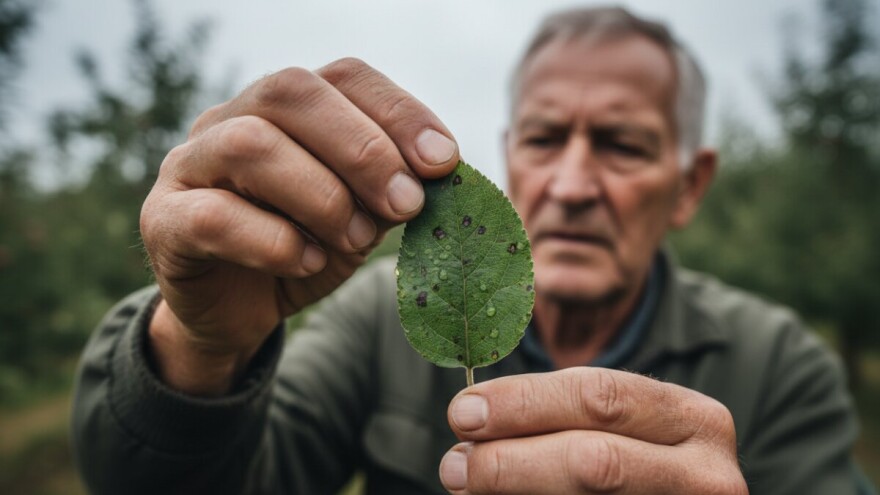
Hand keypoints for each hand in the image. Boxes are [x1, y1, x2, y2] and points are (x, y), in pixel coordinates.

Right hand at [141, 58, 459, 393]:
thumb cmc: (304, 250)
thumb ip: (390, 191)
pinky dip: (273, 241)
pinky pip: (213, 217)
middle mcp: (232, 119)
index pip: (342, 77)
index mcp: (287, 109)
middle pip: (291, 93)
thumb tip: (438, 170)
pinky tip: (307, 262)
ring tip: (358, 239)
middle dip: (363, 149)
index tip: (444, 161)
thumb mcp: (361, 219)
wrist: (238, 313)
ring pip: (250, 145)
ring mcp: (189, 164)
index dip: (398, 111)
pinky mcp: (164, 221)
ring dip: (322, 195)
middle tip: (407, 204)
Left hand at [439, 367, 747, 493]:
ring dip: (514, 489)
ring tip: (466, 481)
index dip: (523, 402)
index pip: (599, 396)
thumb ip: (562, 414)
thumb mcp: (622, 429)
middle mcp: (709, 474)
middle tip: (455, 463)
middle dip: (511, 459)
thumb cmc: (639, 466)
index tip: (464, 411)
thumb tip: (472, 418)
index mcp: (696, 419)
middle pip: (593, 460)